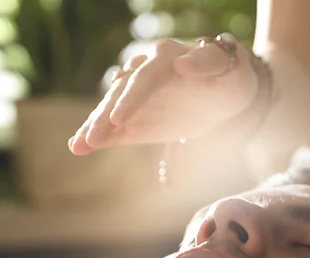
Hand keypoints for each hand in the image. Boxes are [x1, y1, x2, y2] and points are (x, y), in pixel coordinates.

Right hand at [69, 36, 258, 154]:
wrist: (225, 98)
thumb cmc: (230, 79)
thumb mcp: (229, 69)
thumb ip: (208, 62)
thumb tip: (181, 62)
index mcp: (164, 58)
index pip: (144, 78)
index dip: (131, 98)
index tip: (119, 118)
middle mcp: (142, 73)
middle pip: (120, 95)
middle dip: (106, 118)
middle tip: (94, 138)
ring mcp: (136, 97)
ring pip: (111, 110)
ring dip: (94, 128)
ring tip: (80, 145)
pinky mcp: (133, 118)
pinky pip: (113, 128)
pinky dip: (96, 136)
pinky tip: (79, 147)